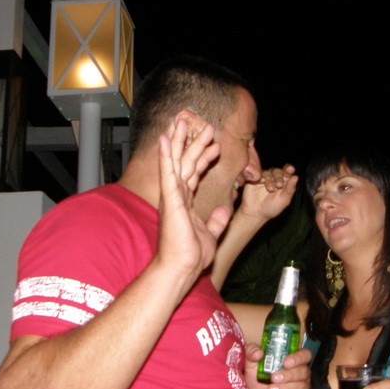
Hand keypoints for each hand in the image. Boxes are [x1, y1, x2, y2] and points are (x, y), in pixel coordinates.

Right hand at [155, 120, 229, 280]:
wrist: (181, 268)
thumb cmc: (190, 255)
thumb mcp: (211, 233)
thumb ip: (217, 220)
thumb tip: (225, 210)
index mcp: (184, 202)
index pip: (195, 173)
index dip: (204, 157)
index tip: (214, 144)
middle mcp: (176, 196)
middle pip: (185, 162)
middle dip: (193, 142)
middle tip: (201, 124)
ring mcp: (171, 196)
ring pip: (176, 162)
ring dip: (180, 141)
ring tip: (183, 120)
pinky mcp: (170, 199)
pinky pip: (168, 173)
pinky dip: (166, 155)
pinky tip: (164, 139)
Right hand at [237, 165, 297, 222]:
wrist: (256, 214)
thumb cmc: (271, 208)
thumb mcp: (283, 201)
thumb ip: (290, 190)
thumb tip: (296, 177)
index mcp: (284, 183)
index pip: (287, 172)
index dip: (289, 169)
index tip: (290, 169)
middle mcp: (274, 179)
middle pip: (278, 171)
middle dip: (279, 176)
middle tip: (279, 185)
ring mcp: (264, 179)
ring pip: (269, 172)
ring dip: (270, 179)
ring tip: (271, 189)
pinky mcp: (255, 179)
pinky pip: (258, 174)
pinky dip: (261, 177)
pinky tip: (262, 182)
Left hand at [244, 344, 312, 388]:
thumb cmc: (257, 379)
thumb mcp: (251, 364)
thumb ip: (252, 353)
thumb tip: (258, 353)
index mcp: (293, 360)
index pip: (305, 355)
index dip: (299, 358)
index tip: (286, 362)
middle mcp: (301, 374)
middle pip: (304, 372)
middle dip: (289, 375)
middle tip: (274, 378)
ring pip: (301, 387)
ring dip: (284, 388)